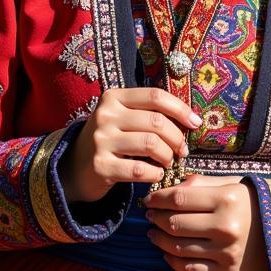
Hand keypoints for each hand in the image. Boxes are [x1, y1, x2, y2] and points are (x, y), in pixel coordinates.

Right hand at [59, 87, 201, 203]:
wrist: (75, 168)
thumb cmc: (111, 140)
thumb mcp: (123, 118)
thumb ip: (149, 113)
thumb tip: (191, 119)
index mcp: (114, 97)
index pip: (155, 96)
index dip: (180, 109)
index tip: (195, 123)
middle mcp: (105, 115)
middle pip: (156, 121)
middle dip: (177, 138)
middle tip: (182, 150)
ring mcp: (101, 140)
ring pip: (151, 144)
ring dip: (168, 156)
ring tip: (168, 162)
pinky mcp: (101, 166)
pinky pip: (140, 169)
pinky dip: (155, 174)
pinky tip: (155, 175)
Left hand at [143, 173, 269, 270]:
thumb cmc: (256, 203)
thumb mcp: (233, 185)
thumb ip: (202, 183)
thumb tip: (172, 188)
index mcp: (226, 199)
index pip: (178, 199)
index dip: (157, 199)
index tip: (148, 199)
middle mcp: (225, 227)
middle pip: (174, 224)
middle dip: (155, 219)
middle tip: (148, 215)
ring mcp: (225, 253)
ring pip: (177, 248)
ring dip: (159, 240)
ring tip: (153, 232)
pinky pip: (190, 270)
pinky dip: (172, 261)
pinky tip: (166, 253)